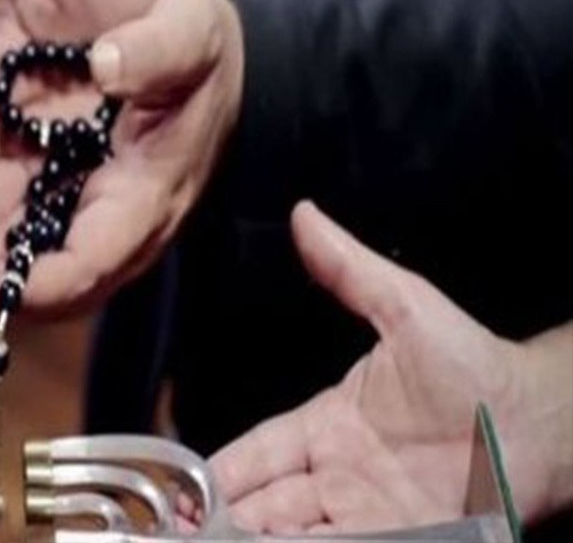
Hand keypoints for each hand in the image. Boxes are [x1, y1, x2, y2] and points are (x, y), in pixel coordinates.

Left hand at [0, 0, 240, 331]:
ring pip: (9, 253)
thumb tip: (107, 64)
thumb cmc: (200, 46)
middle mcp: (104, 215)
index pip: (91, 260)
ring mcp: (72, 204)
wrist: (198, 50)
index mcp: (145, 194)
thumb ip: (158, 51)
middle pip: (37, 274)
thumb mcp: (192, 33)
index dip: (36, 286)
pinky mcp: (47, 184)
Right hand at [208, 201, 565, 533]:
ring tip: (224, 542)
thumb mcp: (405, 309)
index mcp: (330, 426)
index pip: (261, 451)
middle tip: (188, 529)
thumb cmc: (477, 364)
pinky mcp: (400, 537)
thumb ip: (348, 269)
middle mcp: (341, 475)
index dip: (225, 468)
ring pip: (293, 531)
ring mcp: (369, 513)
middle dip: (226, 516)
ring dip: (256, 537)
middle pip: (266, 500)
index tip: (188, 483)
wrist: (539, 420)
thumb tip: (306, 215)